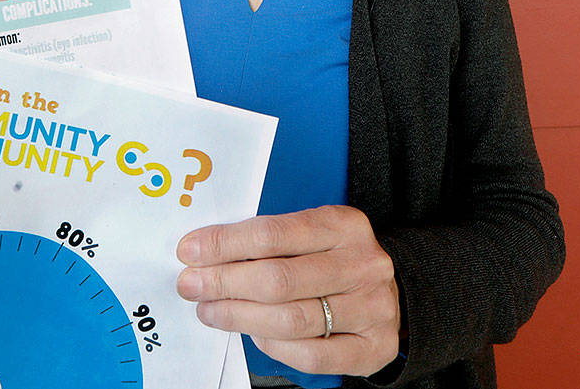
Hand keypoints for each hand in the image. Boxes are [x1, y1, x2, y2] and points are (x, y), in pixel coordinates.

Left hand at [176, 205, 399, 376]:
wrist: (388, 294)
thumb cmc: (335, 260)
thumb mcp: (312, 235)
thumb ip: (268, 241)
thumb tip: (204, 252)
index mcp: (344, 225)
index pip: (274, 233)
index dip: (225, 244)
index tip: (191, 251)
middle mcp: (364, 264)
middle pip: (279, 279)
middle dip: (224, 283)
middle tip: (192, 285)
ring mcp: (372, 307)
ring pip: (291, 320)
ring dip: (239, 316)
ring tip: (211, 310)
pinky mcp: (372, 347)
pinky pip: (310, 355)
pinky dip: (273, 347)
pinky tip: (253, 334)